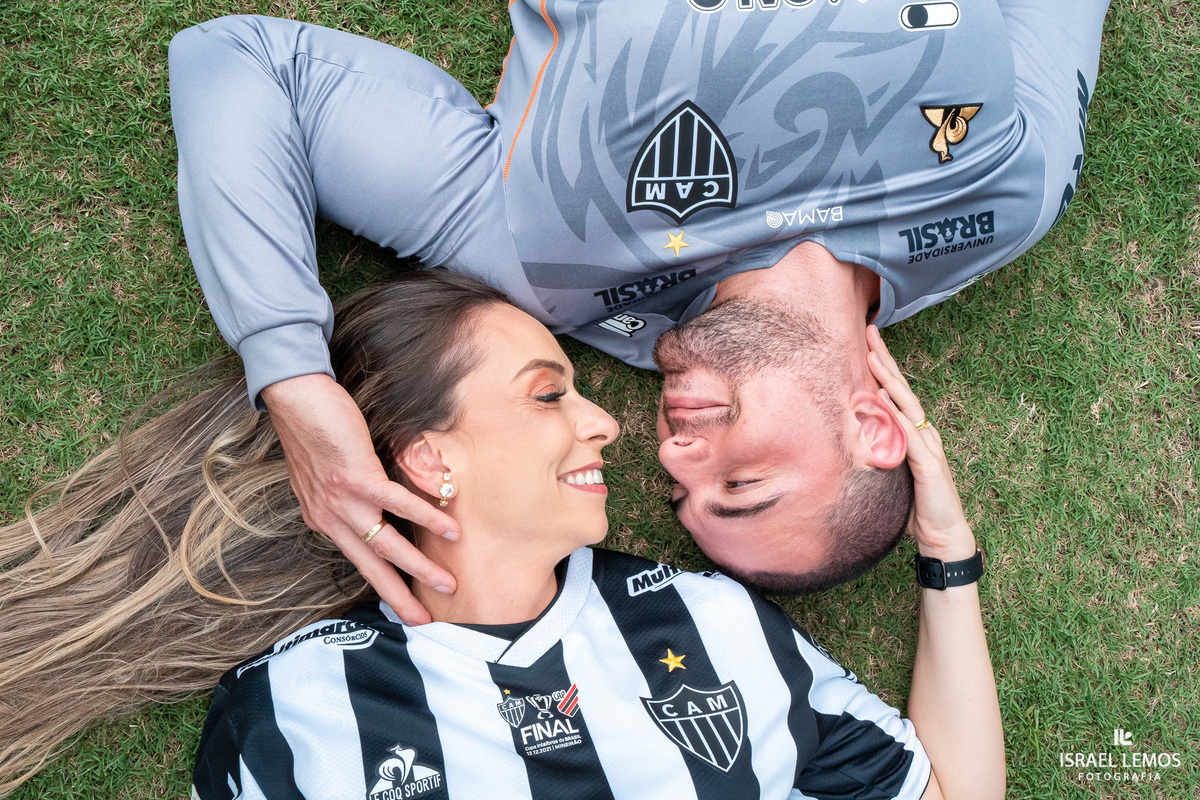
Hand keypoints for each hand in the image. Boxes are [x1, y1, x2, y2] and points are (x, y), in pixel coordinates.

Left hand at [261, 373, 459, 623]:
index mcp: (323, 519)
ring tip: (447, 584)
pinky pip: (397, 504)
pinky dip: (425, 518)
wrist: (294, 399)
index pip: (357, 559)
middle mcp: (330, 517)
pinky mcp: (357, 477)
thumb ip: (341, 497)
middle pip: (370, 565)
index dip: (382, 583)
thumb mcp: (320, 475)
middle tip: (423, 621)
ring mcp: (343, 499)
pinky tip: (448, 530)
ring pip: (385, 544)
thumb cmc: (312, 429)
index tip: (402, 605)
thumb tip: (366, 507)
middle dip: (398, 595)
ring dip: (418, 568)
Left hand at [866, 326, 975, 561]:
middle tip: (870, 332)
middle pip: (902, 389)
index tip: (866, 342)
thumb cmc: (915, 504)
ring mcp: (928, 446)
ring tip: (873, 359)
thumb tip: (850, 438)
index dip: (882, 368)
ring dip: (890, 382)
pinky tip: (886, 405)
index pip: (895, 393)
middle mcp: (923, 433)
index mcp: (914, 433)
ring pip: (907, 406)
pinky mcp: (929, 465)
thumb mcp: (889, 472)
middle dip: (885, 360)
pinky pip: (912, 438)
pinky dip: (898, 420)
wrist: (942, 534)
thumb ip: (877, 452)